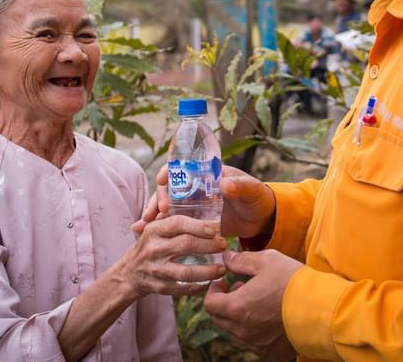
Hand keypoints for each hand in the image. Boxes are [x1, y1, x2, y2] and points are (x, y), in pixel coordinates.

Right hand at [120, 215, 225, 297]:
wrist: (128, 273)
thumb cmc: (150, 246)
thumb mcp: (155, 229)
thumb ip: (174, 221)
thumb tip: (207, 214)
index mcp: (154, 230)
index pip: (177, 223)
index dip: (198, 225)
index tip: (215, 228)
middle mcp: (154, 249)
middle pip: (186, 245)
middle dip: (209, 245)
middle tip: (224, 245)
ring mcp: (156, 270)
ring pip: (186, 271)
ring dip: (208, 271)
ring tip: (222, 268)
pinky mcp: (159, 287)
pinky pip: (182, 288)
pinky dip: (198, 287)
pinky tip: (210, 283)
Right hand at [133, 165, 275, 239]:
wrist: (261, 219)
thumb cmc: (256, 199)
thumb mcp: (251, 191)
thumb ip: (240, 186)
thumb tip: (225, 184)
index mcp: (206, 174)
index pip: (181, 168)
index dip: (169, 173)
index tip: (162, 182)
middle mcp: (194, 188)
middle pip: (168, 190)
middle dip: (157, 199)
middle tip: (156, 213)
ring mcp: (192, 206)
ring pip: (166, 208)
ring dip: (152, 216)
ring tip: (141, 227)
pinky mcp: (193, 223)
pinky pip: (172, 225)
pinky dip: (158, 228)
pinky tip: (142, 235)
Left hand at [204, 250, 300, 360]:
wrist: (322, 310)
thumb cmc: (293, 282)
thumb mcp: (267, 261)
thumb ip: (241, 260)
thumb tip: (226, 257)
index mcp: (236, 307)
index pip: (209, 304)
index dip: (213, 290)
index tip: (224, 280)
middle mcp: (242, 330)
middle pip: (219, 319)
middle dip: (224, 302)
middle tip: (240, 288)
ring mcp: (256, 344)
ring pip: (234, 332)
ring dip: (237, 316)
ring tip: (256, 302)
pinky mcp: (270, 353)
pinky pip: (252, 343)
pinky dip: (252, 330)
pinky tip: (267, 317)